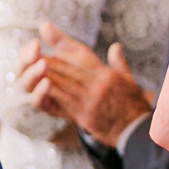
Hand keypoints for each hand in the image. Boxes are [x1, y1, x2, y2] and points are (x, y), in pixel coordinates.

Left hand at [16, 21, 152, 147]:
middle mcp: (98, 84)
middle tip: (34, 54)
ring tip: (33, 67)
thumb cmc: (132, 104)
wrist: (135, 131)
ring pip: (63, 82)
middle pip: (68, 67)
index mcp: (106, 74)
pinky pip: (63, 101)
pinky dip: (50, 93)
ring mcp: (90, 99)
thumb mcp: (128, 80)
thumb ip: (119, 63)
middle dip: (50, 60)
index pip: (82, 55)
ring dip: (46, 74)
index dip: (64, 47)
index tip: (49, 38)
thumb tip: (115, 46)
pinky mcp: (84, 115)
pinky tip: (41, 88)